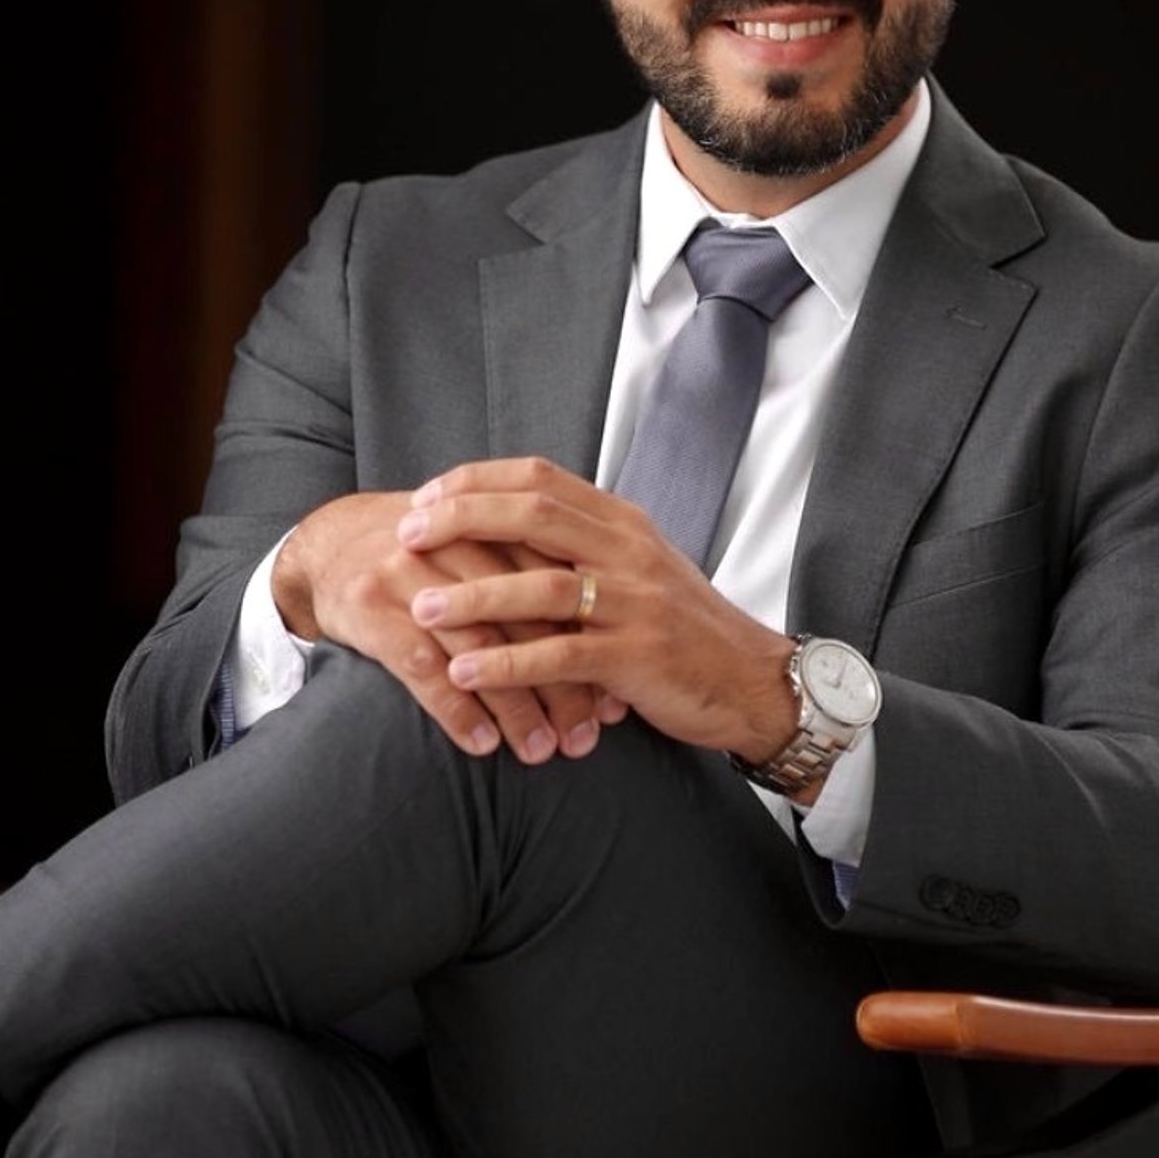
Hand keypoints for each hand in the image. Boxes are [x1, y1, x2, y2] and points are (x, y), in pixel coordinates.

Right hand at [271, 488, 627, 762]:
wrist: (330, 543)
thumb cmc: (424, 555)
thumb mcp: (482, 547)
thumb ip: (535, 575)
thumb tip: (604, 637)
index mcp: (496, 527)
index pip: (559, 587)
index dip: (591, 644)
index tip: (617, 698)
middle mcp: (457, 544)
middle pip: (527, 618)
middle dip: (564, 683)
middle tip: (589, 735)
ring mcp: (411, 574)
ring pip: (480, 645)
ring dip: (516, 706)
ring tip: (542, 751)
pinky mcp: (370, 606)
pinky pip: (420, 665)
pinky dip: (456, 709)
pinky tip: (483, 744)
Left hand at [395, 457, 803, 770]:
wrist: (753, 680)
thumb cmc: (686, 629)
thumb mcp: (640, 569)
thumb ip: (586, 544)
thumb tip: (512, 525)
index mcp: (623, 523)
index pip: (540, 477)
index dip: (476, 482)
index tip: (424, 498)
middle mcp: (628, 552)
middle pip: (531, 515)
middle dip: (459, 520)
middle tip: (405, 536)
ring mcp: (634, 603)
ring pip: (540, 586)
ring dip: (472, 596)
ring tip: (420, 607)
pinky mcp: (637, 656)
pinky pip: (558, 655)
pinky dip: (505, 664)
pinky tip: (461, 672)